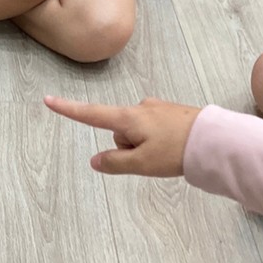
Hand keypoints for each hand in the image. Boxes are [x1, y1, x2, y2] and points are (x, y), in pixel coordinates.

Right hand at [45, 95, 201, 177]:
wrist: (214, 140)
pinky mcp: (171, 113)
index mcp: (128, 118)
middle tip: (151, 160)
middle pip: (119, 131)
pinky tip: (175, 148)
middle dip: (128, 147)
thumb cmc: (175, 151)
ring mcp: (156, 108)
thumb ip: (115, 162)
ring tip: (168, 155)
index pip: (90, 114)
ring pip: (137, 132)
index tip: (48, 99)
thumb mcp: (141, 163)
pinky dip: (158, 141)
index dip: (68, 109)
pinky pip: (154, 129)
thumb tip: (95, 160)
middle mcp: (140, 108)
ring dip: (145, 145)